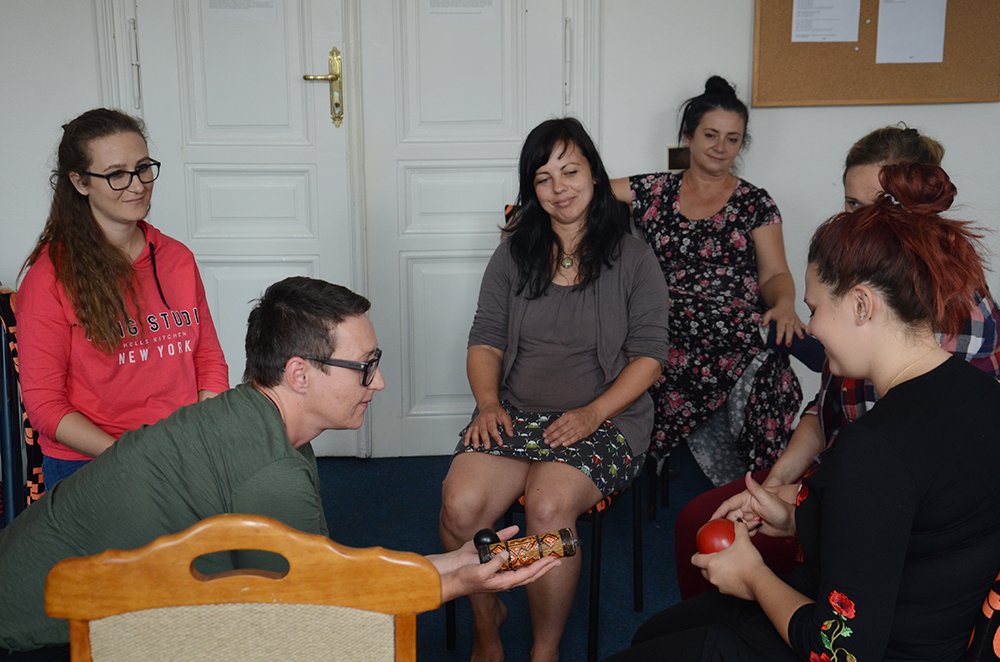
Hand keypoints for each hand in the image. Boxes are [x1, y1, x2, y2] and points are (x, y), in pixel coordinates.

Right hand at [434, 525, 560, 601]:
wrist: (449, 572)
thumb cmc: (464, 579)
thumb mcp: (481, 574)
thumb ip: (496, 564)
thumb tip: (507, 553)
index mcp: (504, 580)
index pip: (528, 574)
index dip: (542, 567)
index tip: (553, 561)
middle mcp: (503, 571)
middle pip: (528, 567)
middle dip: (542, 563)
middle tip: (556, 557)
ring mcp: (495, 561)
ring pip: (516, 555)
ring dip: (528, 550)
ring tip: (541, 545)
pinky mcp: (486, 551)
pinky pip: (500, 541)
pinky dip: (507, 534)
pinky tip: (514, 529)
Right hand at [463, 402, 512, 448]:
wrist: (488, 405)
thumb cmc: (496, 411)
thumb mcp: (505, 416)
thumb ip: (508, 425)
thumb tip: (511, 434)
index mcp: (491, 417)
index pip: (493, 428)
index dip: (496, 436)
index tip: (500, 442)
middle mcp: (483, 420)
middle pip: (483, 430)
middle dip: (485, 439)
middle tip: (487, 447)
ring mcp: (477, 423)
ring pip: (474, 431)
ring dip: (475, 439)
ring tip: (476, 446)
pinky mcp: (473, 425)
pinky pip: (468, 431)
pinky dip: (466, 438)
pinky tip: (466, 443)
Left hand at [542, 407, 602, 447]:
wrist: (595, 412)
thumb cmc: (582, 413)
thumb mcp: (571, 413)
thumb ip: (563, 420)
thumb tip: (553, 428)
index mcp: (568, 415)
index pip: (557, 423)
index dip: (550, 430)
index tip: (545, 434)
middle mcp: (573, 421)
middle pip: (561, 430)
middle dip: (552, 436)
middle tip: (546, 441)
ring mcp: (579, 427)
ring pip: (567, 435)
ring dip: (559, 441)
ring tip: (552, 444)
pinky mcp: (584, 432)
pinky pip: (575, 438)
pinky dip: (569, 441)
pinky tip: (563, 444)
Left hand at [691, 522, 766, 599]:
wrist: (759, 581)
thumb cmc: (748, 562)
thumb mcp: (743, 541)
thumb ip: (739, 529)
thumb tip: (738, 522)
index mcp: (711, 563)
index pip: (695, 559)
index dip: (696, 555)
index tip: (701, 552)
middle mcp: (712, 576)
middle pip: (703, 570)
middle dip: (706, 565)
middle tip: (714, 558)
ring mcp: (719, 586)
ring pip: (714, 578)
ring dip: (717, 572)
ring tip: (725, 565)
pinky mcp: (728, 593)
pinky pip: (724, 584)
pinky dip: (727, 579)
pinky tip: (735, 573)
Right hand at [710, 472, 796, 537]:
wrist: (792, 523)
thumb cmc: (781, 509)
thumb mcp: (767, 498)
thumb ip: (755, 487)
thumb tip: (748, 474)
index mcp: (746, 499)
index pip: (728, 505)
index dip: (718, 512)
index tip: (710, 521)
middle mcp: (745, 507)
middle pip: (730, 516)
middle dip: (730, 523)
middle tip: (732, 529)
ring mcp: (749, 516)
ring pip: (736, 525)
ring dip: (741, 528)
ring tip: (754, 525)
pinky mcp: (753, 525)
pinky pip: (743, 531)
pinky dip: (746, 533)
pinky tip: (757, 530)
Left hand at [761, 302, 805, 346]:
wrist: (785, 303)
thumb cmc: (777, 310)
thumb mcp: (769, 313)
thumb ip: (765, 319)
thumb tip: (763, 325)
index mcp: (781, 320)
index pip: (780, 330)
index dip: (779, 337)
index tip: (778, 343)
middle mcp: (789, 321)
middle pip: (789, 330)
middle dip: (789, 338)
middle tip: (788, 344)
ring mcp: (795, 321)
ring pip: (798, 328)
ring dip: (800, 334)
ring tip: (802, 338)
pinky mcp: (799, 322)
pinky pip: (803, 326)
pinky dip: (806, 330)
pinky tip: (809, 335)